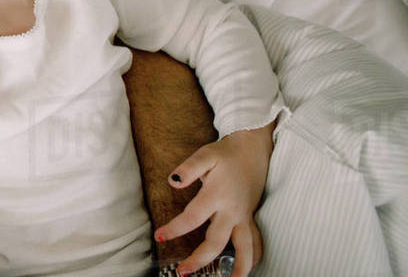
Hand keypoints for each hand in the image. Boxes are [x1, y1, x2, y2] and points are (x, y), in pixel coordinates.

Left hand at [152, 120, 274, 276]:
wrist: (252, 149)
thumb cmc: (225, 153)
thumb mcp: (205, 155)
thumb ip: (188, 169)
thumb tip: (172, 182)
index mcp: (217, 195)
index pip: (192, 218)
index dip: (174, 229)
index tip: (159, 237)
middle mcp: (232, 211)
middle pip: (216, 242)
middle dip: (199, 260)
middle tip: (182, 272)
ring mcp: (244, 216)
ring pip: (244, 249)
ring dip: (238, 268)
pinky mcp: (250, 218)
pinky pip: (255, 242)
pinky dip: (252, 258)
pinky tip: (245, 269)